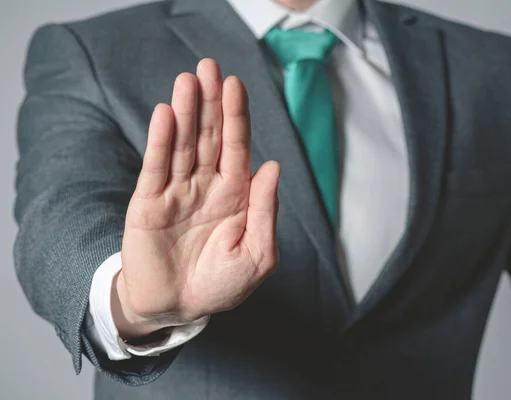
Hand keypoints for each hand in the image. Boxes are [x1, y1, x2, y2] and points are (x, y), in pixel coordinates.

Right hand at [113, 59, 280, 338]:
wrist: (179, 309)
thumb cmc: (222, 285)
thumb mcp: (258, 255)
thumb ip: (266, 211)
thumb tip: (272, 166)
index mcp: (236, 194)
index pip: (236, 147)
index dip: (236, 117)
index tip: (235, 85)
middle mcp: (206, 186)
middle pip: (208, 137)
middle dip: (210, 103)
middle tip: (208, 66)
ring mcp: (176, 192)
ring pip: (182, 145)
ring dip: (185, 113)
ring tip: (187, 81)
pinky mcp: (149, 204)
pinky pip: (156, 169)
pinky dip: (160, 143)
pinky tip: (165, 116)